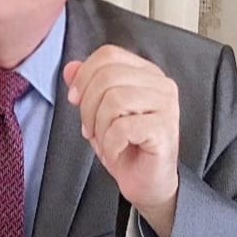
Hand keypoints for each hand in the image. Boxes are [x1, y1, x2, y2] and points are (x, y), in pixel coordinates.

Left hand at [63, 45, 179, 236]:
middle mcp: (160, 83)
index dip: (84, 76)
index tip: (75, 99)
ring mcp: (166, 105)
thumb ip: (86, 86)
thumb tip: (70, 68)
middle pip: (107, 76)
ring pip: (114, 99)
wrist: (146, 182)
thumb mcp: (97, 111)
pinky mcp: (165, 129)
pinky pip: (122, 127)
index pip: (108, 54)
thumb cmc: (125, 145)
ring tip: (106, 140)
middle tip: (90, 129)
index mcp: (145, 72)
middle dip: (88, 106)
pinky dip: (110, 143)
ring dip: (99, 126)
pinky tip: (117, 151)